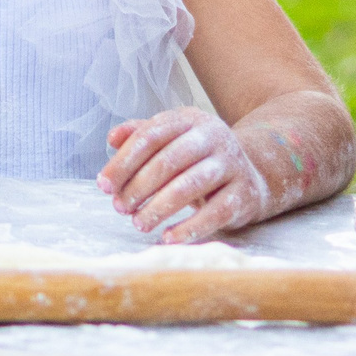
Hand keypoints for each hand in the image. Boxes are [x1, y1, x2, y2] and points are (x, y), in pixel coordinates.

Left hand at [98, 110, 271, 242]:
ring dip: (158, 208)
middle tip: (119, 208)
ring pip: (189, 186)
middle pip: (168, 161)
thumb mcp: (171, 140)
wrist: (252, 174)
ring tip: (139, 223)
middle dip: (138, 187)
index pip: (150, 136)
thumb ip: (140, 135)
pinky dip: (188, 228)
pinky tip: (168, 237)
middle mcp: (213, 136)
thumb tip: (112, 138)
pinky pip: (214, 212)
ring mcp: (232, 164)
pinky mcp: (244, 193)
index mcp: (190, 119)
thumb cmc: (197, 159)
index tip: (103, 185)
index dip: (123, 162)